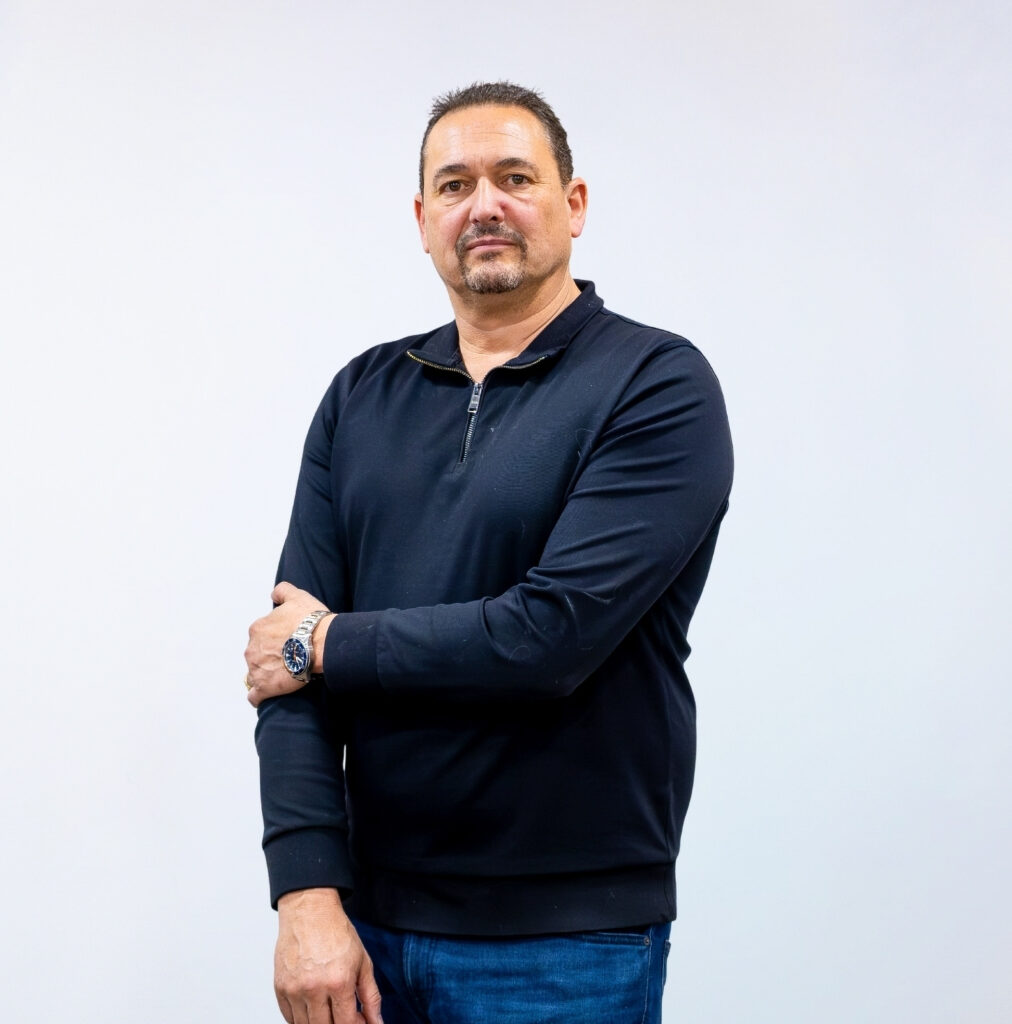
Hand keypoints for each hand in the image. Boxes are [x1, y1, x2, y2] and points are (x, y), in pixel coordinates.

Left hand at [245, 582, 334, 706]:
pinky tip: (269, 693)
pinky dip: (260, 696)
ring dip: (265, 674)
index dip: (274, 639)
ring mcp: (256, 669)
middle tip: (289, 658)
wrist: (322, 644)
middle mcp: (252, 648)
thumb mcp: (298, 596)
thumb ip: (282, 591)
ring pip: (255, 673)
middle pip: (256, 654)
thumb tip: (274, 594)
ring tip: (284, 675)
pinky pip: (255, 696)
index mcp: (258, 628)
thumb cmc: (311, 621)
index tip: (288, 642)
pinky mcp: (264, 687)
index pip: (260, 636)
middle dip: (268, 657)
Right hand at [274, 888, 382, 1023]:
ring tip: (328, 1009)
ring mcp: (294, 990)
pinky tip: (312, 1007)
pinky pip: (289, 1017)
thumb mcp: (363, 962)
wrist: (310, 910)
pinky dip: (301, 1019)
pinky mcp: (280, 987)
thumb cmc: (336, 932)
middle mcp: (314, 988)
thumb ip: (371, 996)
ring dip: (319, 1023)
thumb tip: (377, 1022)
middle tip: (343, 1014)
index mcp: (339, 982)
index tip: (358, 1021)